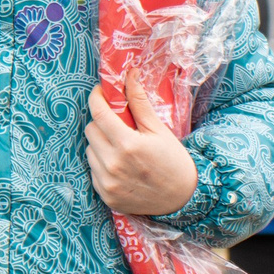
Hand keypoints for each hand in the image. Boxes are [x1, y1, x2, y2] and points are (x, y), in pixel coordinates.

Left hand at [85, 66, 197, 217]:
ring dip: (100, 144)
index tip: (100, 92)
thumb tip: (130, 74)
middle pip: (91, 130)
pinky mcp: (105, 195)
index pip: (99, 113)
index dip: (96, 98)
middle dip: (101, 122)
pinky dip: (102, 163)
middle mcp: (113, 164)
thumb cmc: (173, 161)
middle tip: (117, 124)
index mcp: (128, 145)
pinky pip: (93, 170)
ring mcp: (107, 182)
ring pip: (89, 150)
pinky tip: (120, 166)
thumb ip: (139, 102)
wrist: (184, 199)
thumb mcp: (158, 129)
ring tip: (121, 147)